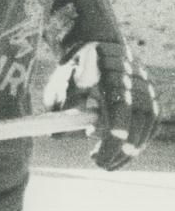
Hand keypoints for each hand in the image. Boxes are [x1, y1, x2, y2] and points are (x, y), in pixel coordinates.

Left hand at [45, 41, 160, 169]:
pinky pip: (152, 121)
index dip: (116, 129)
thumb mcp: (59, 85)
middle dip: (122, 145)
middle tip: (101, 164)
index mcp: (109, 73)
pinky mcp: (152, 95)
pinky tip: (123, 154)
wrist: (95, 46)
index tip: (102, 151)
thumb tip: (57, 134)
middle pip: (139, 116)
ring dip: (132, 147)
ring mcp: (147, 86)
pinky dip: (141, 139)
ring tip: (109, 163)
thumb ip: (60, 108)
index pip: (119, 106)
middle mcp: (134, 79)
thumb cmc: (72, 71)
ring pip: (149, 121)